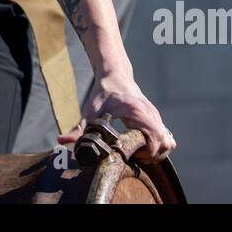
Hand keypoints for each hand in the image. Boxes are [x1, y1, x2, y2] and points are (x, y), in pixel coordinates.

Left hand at [56, 70, 175, 162]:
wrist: (115, 75)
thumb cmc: (103, 93)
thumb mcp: (91, 111)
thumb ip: (78, 129)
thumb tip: (62, 141)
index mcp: (137, 112)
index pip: (156, 138)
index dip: (147, 153)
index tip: (131, 155)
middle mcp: (150, 113)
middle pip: (165, 144)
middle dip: (151, 156)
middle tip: (132, 156)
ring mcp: (155, 116)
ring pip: (169, 142)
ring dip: (156, 153)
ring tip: (137, 153)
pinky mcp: (156, 118)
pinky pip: (166, 137)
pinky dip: (158, 146)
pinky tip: (141, 147)